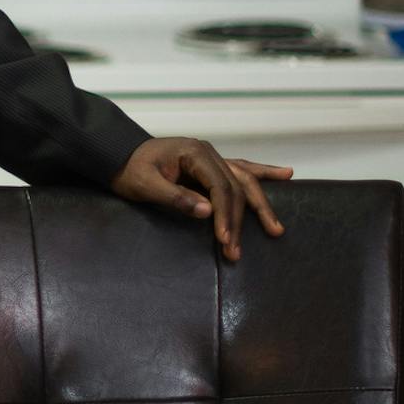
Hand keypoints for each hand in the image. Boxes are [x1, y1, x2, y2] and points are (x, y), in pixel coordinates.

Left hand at [111, 137, 291, 260]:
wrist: (118, 155)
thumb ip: (176, 197)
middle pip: (236, 188)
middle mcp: (208, 152)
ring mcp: (212, 158)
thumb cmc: (130, 170)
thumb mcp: (146, 185)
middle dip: (240, 220)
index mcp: (195, 152)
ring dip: (259, 206)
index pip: (220, 187)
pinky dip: (262, 174)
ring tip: (276, 228)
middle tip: (237, 250)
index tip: (225, 239)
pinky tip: (285, 175)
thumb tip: (208, 212)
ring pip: (244, 182)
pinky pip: (241, 171)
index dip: (226, 215)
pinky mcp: (210, 166)